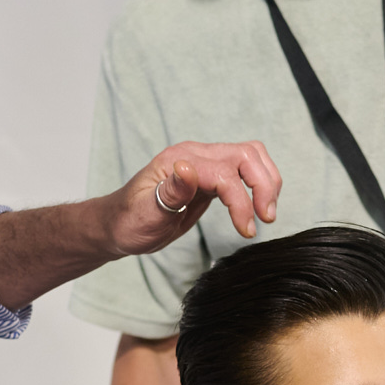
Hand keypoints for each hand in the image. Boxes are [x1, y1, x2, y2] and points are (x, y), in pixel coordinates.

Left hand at [110, 141, 280, 256]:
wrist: (118, 225)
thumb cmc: (128, 221)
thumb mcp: (145, 213)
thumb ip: (170, 193)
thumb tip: (187, 171)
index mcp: (179, 161)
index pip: (224, 173)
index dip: (241, 201)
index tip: (246, 230)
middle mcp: (195, 156)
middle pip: (246, 155)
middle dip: (263, 185)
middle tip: (266, 218)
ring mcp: (204, 163)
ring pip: (250, 157)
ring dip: (266, 182)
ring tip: (266, 214)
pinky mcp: (211, 177)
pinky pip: (243, 171)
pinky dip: (258, 186)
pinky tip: (255, 209)